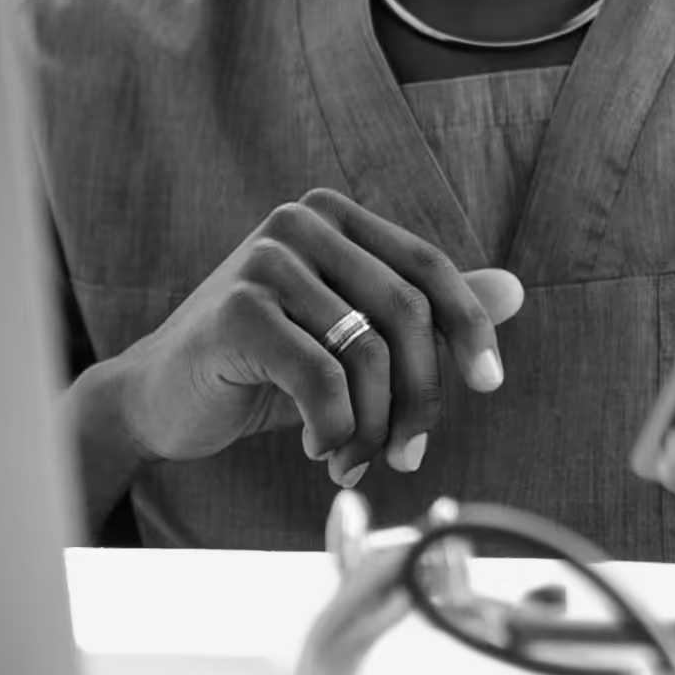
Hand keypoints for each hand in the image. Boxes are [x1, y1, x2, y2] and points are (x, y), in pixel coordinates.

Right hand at [102, 189, 523, 489]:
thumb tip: (516, 288)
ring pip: (369, 354)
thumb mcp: (348, 334)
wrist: (157, 399)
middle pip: (407, 312)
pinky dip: (335, 431)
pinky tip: (319, 450)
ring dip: (374, 426)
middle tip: (408, 453)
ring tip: (355, 458)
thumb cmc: (263, 367)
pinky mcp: (237, 311)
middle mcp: (301, 221)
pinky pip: (322, 381)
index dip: (471, 326)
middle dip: (422, 395)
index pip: (429, 266)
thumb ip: (424, 309)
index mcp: (334, 216)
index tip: (491, 385)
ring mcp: (264, 260)